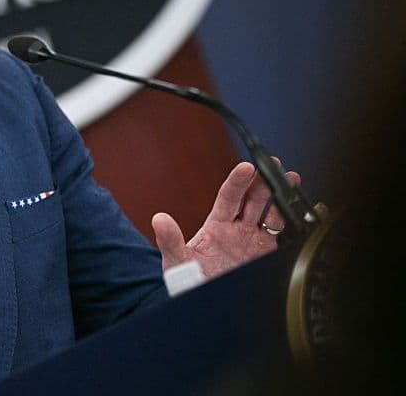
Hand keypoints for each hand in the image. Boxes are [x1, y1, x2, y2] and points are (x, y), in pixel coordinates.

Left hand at [151, 161, 300, 279]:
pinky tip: (314, 211)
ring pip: (272, 213)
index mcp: (217, 225)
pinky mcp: (269, 254)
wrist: (206, 306)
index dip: (238, 181)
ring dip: (283, 197)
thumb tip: (158, 219)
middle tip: (276, 166)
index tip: (247, 167)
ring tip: (294, 181)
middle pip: (254, 199)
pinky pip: (287, 235)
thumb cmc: (188, 282)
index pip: (229, 196)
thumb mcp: (177, 261)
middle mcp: (238, 229)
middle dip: (265, 181)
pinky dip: (301, 223)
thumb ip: (170, 241)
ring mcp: (256, 241)